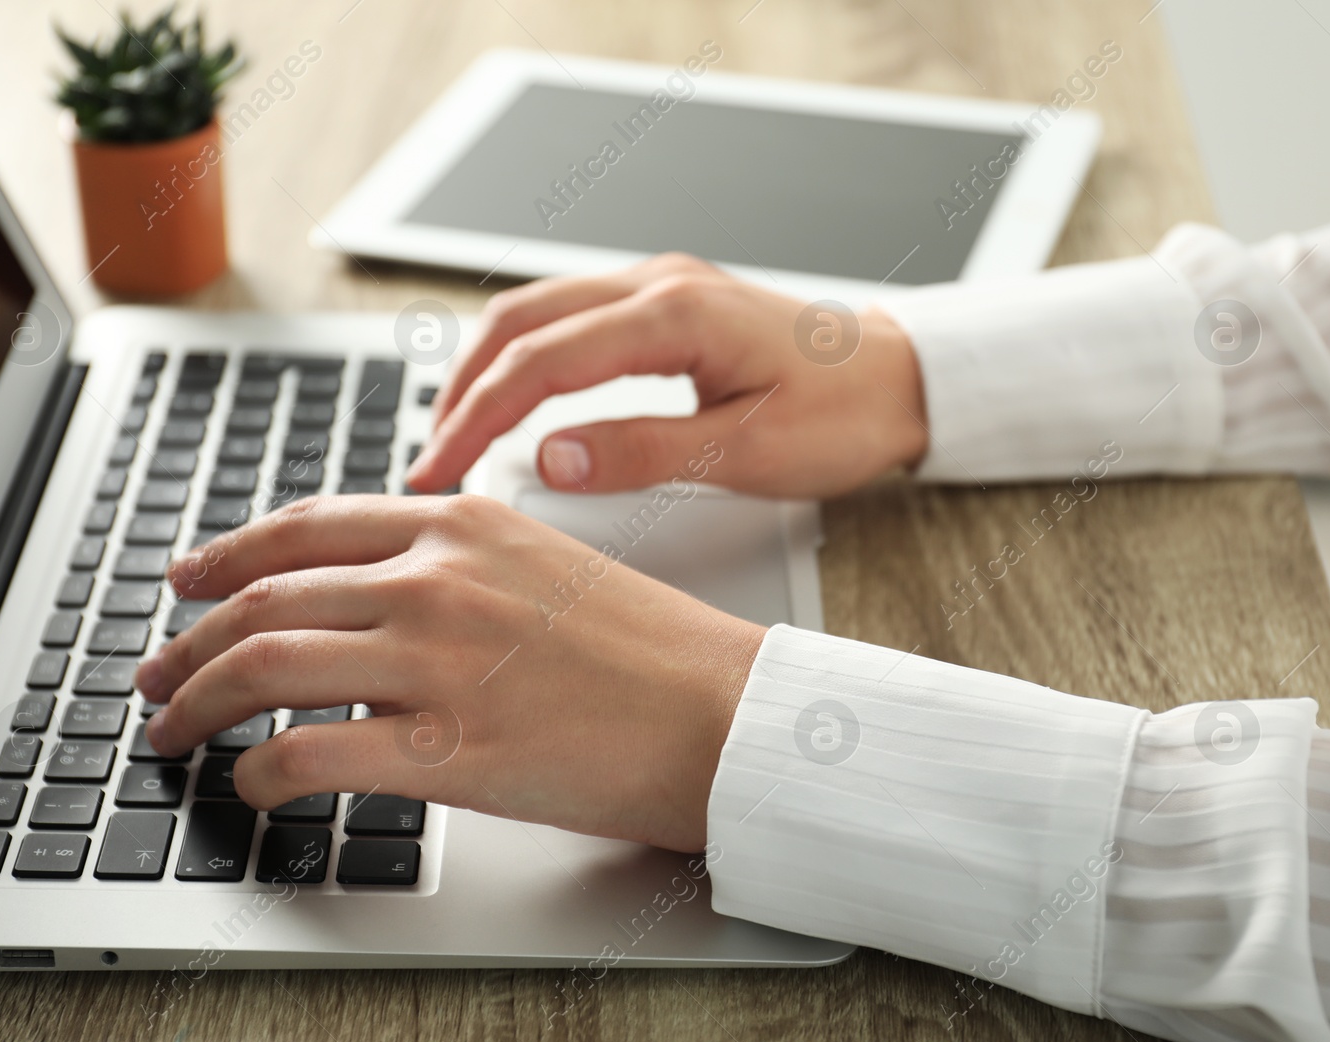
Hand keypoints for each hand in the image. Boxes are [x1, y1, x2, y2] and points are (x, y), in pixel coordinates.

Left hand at [136, 493, 765, 852]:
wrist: (720, 710)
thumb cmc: (647, 645)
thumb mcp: (541, 562)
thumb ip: (452, 562)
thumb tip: (370, 593)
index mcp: (458, 523)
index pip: (303, 527)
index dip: (225, 557)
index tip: (187, 581)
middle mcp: (435, 578)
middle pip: (264, 599)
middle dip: (188, 643)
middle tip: (158, 675)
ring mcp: (438, 660)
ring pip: (264, 667)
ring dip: (198, 704)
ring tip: (176, 732)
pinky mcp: (449, 748)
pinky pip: (310, 754)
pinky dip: (260, 773)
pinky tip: (255, 788)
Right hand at [407, 253, 928, 496]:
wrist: (901, 380)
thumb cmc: (843, 414)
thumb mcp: (746, 451)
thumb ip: (642, 453)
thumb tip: (549, 459)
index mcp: (676, 314)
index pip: (541, 360)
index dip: (476, 417)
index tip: (438, 470)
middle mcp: (657, 283)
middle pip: (519, 321)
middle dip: (461, 390)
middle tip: (429, 459)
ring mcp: (658, 285)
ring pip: (536, 312)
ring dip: (485, 369)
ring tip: (452, 434)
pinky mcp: (664, 302)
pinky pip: (569, 317)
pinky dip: (523, 357)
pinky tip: (507, 399)